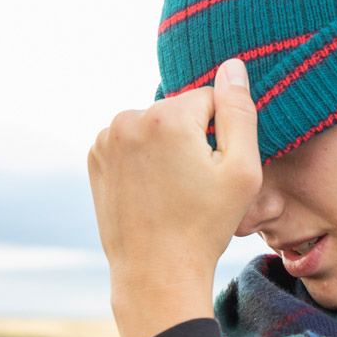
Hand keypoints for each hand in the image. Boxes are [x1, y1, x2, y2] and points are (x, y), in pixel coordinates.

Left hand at [88, 58, 261, 336]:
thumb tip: (233, 65)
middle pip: (179, 111)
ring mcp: (106, 138)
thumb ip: (240, 111)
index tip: (213, 173)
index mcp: (167, 116)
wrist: (156, 272)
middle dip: (191, 139)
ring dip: (166, 147)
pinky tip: (150, 191)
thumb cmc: (206, 225)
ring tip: (171, 191)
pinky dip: (143, 159)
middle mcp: (129, 118)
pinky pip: (131, 142)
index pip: (210, 100)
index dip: (222, 135)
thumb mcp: (241, 170)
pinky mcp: (94, 157)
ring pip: (154, 126)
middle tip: (193, 187)